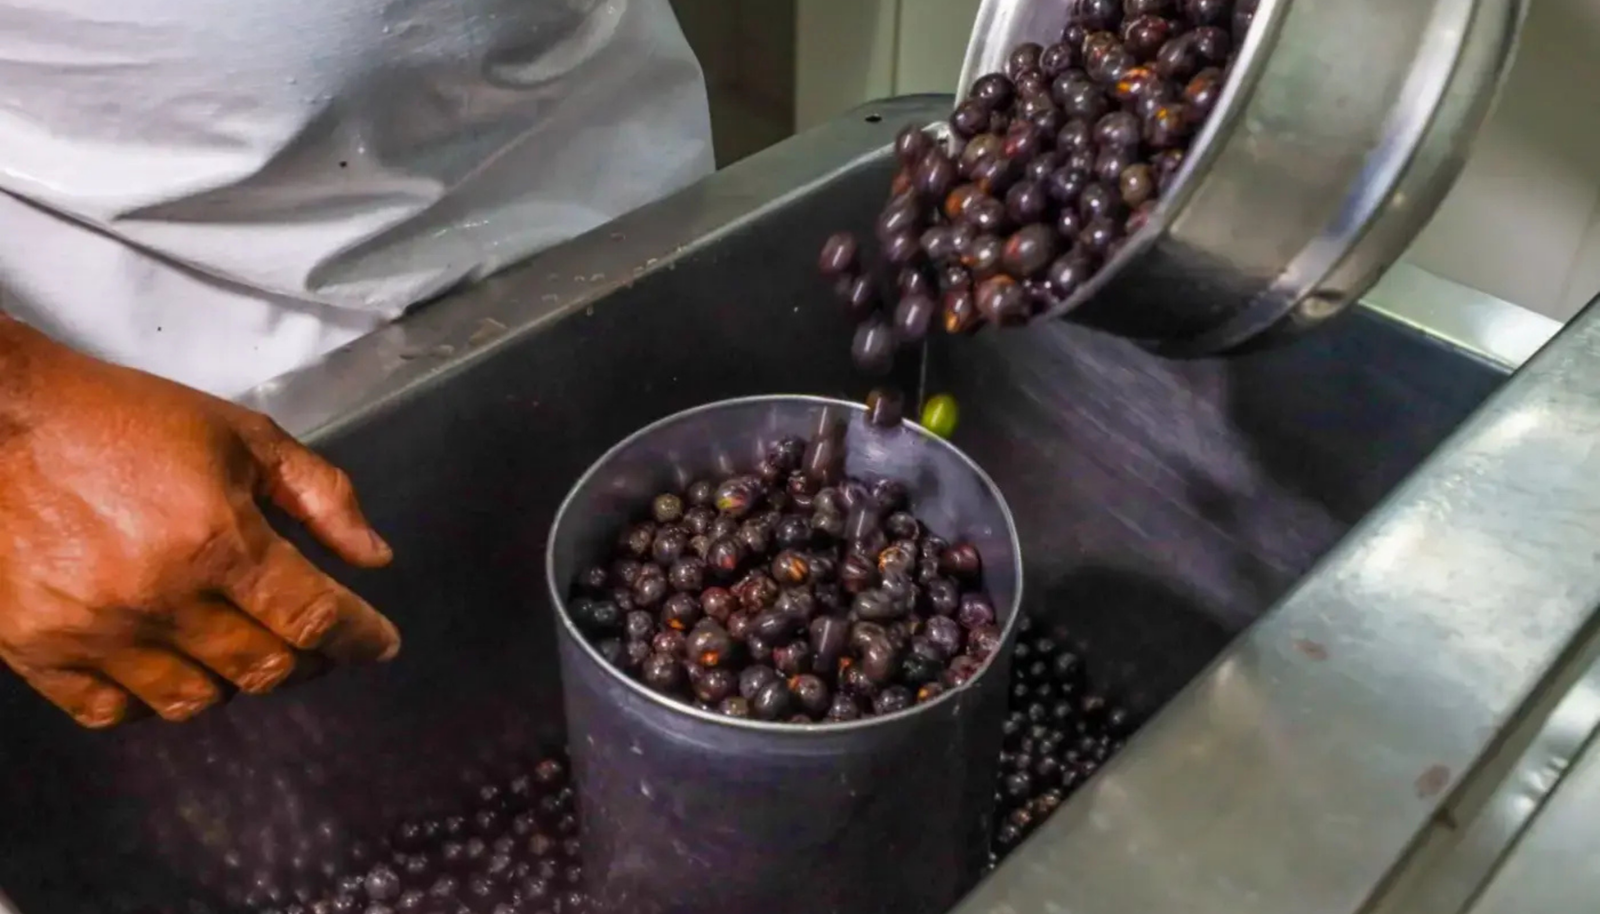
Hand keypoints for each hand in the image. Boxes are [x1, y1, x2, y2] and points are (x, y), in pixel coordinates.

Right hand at [0, 318, 399, 727]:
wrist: (0, 418)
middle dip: (310, 659)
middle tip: (319, 642)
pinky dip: (154, 699)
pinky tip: (173, 668)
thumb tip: (374, 557)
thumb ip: (320, 495)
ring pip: (196, 699)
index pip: (313, 617)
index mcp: (217, 540)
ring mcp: (96, 632)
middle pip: (265, 667)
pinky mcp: (38, 650)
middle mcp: (160, 598)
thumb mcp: (243, 436)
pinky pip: (113, 710)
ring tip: (250, 650)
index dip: (360, 637)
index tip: (380, 643)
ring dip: (238, 682)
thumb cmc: (125, 419)